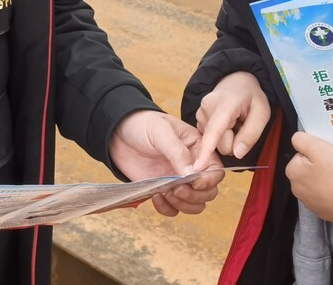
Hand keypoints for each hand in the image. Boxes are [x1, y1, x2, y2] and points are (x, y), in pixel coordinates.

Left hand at [107, 110, 223, 216]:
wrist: (117, 131)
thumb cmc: (143, 124)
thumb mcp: (162, 132)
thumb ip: (178, 153)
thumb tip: (193, 176)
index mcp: (197, 149)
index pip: (215, 171)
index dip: (209, 181)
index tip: (195, 183)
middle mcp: (191, 167)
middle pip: (208, 192)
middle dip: (195, 196)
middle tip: (176, 189)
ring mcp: (177, 181)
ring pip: (194, 204)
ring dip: (183, 205)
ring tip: (165, 193)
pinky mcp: (163, 191)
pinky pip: (173, 209)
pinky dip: (168, 208)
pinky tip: (156, 197)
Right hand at [193, 71, 270, 169]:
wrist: (237, 82)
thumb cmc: (252, 97)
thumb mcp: (262, 112)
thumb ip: (251, 134)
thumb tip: (237, 154)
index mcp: (225, 103)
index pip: (215, 130)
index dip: (207, 150)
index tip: (198, 167)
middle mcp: (207, 106)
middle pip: (218, 142)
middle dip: (232, 141)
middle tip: (241, 126)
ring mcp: (200, 112)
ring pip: (213, 142)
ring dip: (226, 138)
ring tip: (234, 122)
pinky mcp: (198, 118)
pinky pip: (209, 138)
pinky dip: (219, 136)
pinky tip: (225, 123)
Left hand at [285, 132, 332, 223]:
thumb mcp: (318, 146)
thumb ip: (301, 140)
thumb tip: (296, 140)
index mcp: (292, 172)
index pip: (301, 155)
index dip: (314, 153)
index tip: (326, 157)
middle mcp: (297, 190)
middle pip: (307, 171)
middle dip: (318, 168)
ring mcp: (310, 204)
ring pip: (316, 185)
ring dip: (324, 181)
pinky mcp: (323, 213)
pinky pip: (325, 198)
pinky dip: (331, 194)